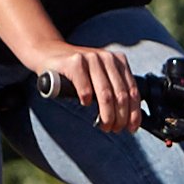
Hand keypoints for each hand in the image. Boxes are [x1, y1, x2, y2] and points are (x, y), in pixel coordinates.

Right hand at [22, 34, 139, 133]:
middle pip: (120, 94)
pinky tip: (85, 104)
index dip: (134, 112)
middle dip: (120, 117)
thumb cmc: (77, 71)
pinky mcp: (75, 62)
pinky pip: (85, 88)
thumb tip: (128, 119)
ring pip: (106, 94)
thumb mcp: (100, 76)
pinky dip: (87, 100)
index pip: (132, 90)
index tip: (132, 128)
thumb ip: (114, 89)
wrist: (49, 54)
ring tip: (104, 125)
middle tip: (115, 129)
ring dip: (107, 115)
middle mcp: (107, 57)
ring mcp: (91, 58)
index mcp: (118, 61)